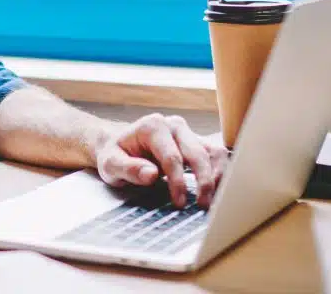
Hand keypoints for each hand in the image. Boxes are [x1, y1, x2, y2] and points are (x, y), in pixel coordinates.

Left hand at [92, 113, 228, 207]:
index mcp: (152, 126)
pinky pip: (215, 156)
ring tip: (214, 199)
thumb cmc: (115, 155)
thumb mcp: (110, 164)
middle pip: (197, 153)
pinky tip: (217, 191)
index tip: (179, 202)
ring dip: (217, 176)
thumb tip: (151, 175)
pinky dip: (220, 173)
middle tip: (203, 205)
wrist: (119, 146)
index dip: (178, 182)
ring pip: (213, 152)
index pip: (172, 156)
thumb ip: (129, 169)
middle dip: (204, 180)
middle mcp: (174, 125)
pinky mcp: (196, 143)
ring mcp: (187, 133)